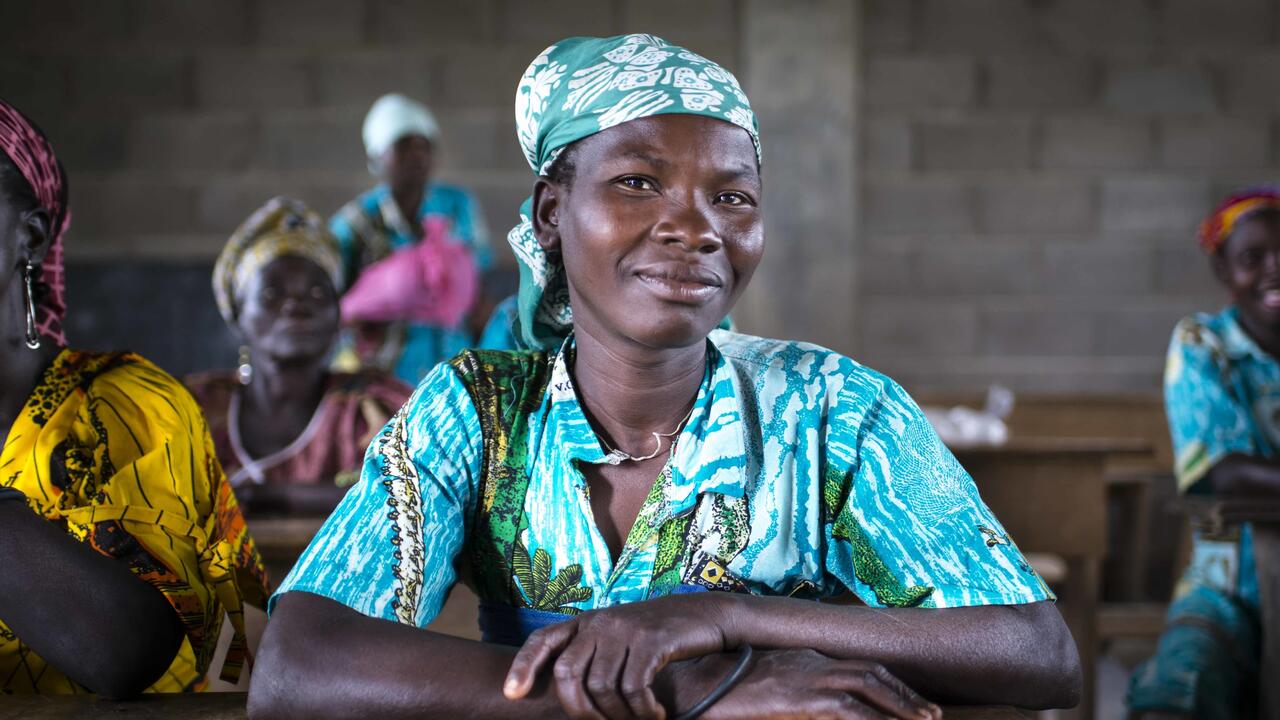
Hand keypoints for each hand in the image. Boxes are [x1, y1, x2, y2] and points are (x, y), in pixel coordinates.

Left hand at [504, 593, 737, 718]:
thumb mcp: (620, 639)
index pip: (543, 640)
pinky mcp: (652, 639)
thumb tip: (570, 696)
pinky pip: (634, 687)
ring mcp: (625, 628)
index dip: (523, 666)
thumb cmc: (660, 637)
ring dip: (619, 716)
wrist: (706, 616)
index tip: (512, 694)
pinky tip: (656, 715)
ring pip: (602, 687)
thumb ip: (594, 656)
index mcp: (586, 621)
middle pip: (568, 673)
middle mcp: (600, 621)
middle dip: (579, 711)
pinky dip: (643, 710)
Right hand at [678, 648, 941, 719]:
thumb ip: (794, 690)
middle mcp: (812, 663)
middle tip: (932, 713)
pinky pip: (848, 709)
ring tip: (926, 719)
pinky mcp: (801, 697)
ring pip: (869, 687)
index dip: (891, 683)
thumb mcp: (767, 688)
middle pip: (872, 673)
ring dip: (901, 704)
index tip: (912, 699)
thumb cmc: (722, 688)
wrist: (694, 683)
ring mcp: (808, 678)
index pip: (859, 667)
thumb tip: (812, 703)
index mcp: (805, 660)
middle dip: (906, 693)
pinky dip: (872, 717)